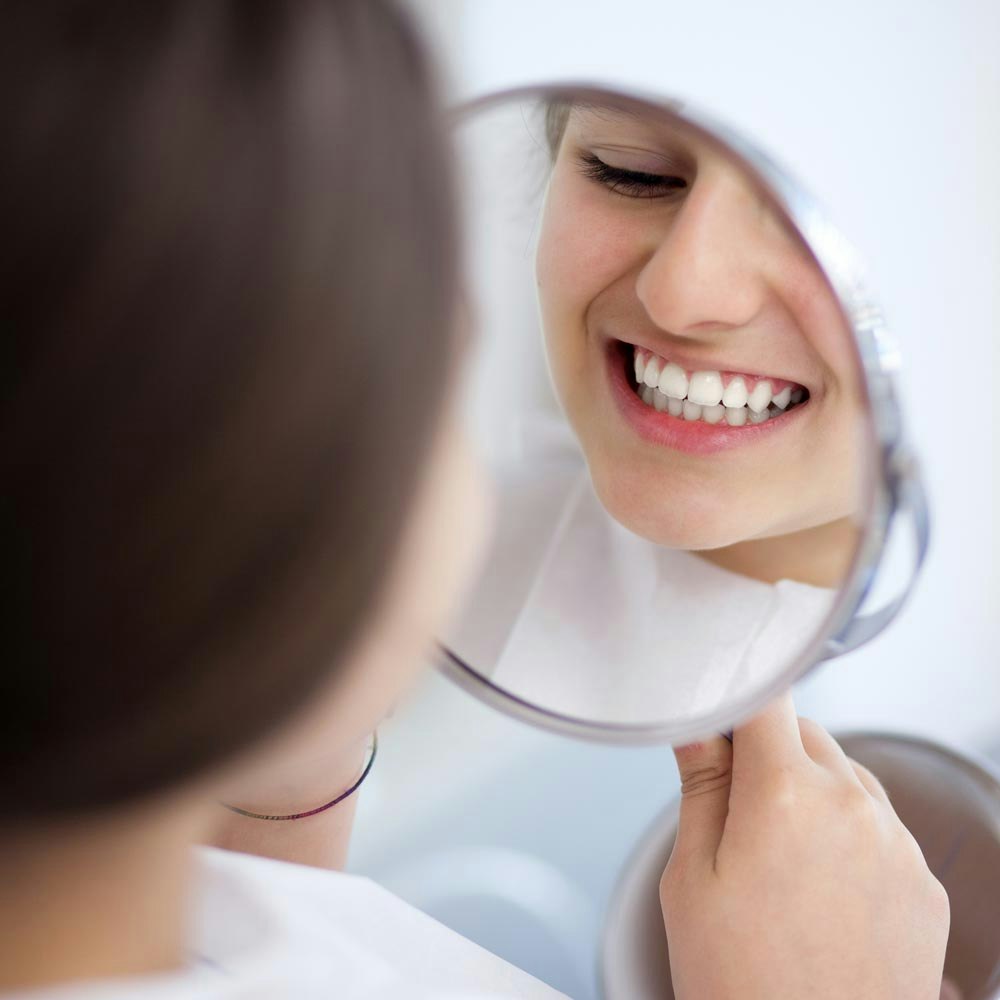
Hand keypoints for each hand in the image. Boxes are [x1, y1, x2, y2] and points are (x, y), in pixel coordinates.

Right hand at [660, 694, 949, 999]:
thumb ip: (701, 788)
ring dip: (813, 791)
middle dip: (767, 753)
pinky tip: (821, 892)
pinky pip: (881, 827)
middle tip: (735, 815)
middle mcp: (853, 807)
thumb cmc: (741, 984)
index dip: (737, 698)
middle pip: (805, 734)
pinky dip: (850, 836)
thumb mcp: (691, 881)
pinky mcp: (925, 885)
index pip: (765, 698)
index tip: (718, 718)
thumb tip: (697, 727)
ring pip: (846, 777)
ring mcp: (898, 846)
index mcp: (784, 795)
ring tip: (780, 864)